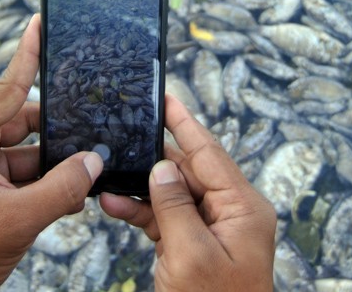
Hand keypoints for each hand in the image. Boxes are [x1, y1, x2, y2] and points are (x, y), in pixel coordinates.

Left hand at [0, 14, 102, 291]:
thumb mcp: (16, 219)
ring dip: (55, 165)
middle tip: (96, 131)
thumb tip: (93, 160)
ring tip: (87, 172)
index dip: (29, 54)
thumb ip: (61, 187)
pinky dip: (47, 183)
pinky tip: (71, 195)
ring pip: (30, 150)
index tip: (41, 21)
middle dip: (59, 131)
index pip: (8, 87)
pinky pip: (25, 174)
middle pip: (26, 120)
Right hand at [100, 95, 276, 290]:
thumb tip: (163, 167)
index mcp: (243, 208)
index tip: (166, 97)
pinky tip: (114, 204)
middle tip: (125, 135)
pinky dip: (141, 212)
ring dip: (141, 188)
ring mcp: (213, 230)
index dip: (184, 124)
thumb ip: (174, 205)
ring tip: (108, 177)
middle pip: (190, 170)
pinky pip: (166, 218)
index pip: (210, 153)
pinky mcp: (194, 245)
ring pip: (173, 194)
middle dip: (154, 157)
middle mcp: (231, 213)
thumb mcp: (191, 254)